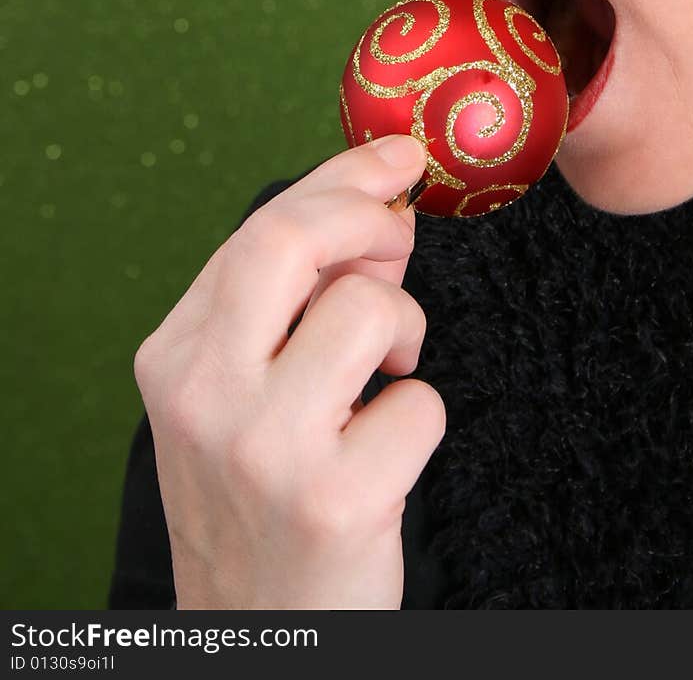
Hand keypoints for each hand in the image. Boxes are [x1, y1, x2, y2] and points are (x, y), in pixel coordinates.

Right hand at [133, 134, 445, 609]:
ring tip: (384, 381)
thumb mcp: (246, 391)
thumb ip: (293, 300)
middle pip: (292, 239)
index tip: (396, 158)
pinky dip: (420, 418)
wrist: (263, 636)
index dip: (341, 178)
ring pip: (372, 310)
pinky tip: (384, 456)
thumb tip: (380, 210)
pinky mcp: (333, 499)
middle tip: (402, 233)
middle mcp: (204, 394)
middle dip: (367, 212)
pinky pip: (422, 401)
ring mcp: (264, 448)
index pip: (260, 228)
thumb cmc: (265, 496)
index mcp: (174, 356)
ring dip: (406, 333)